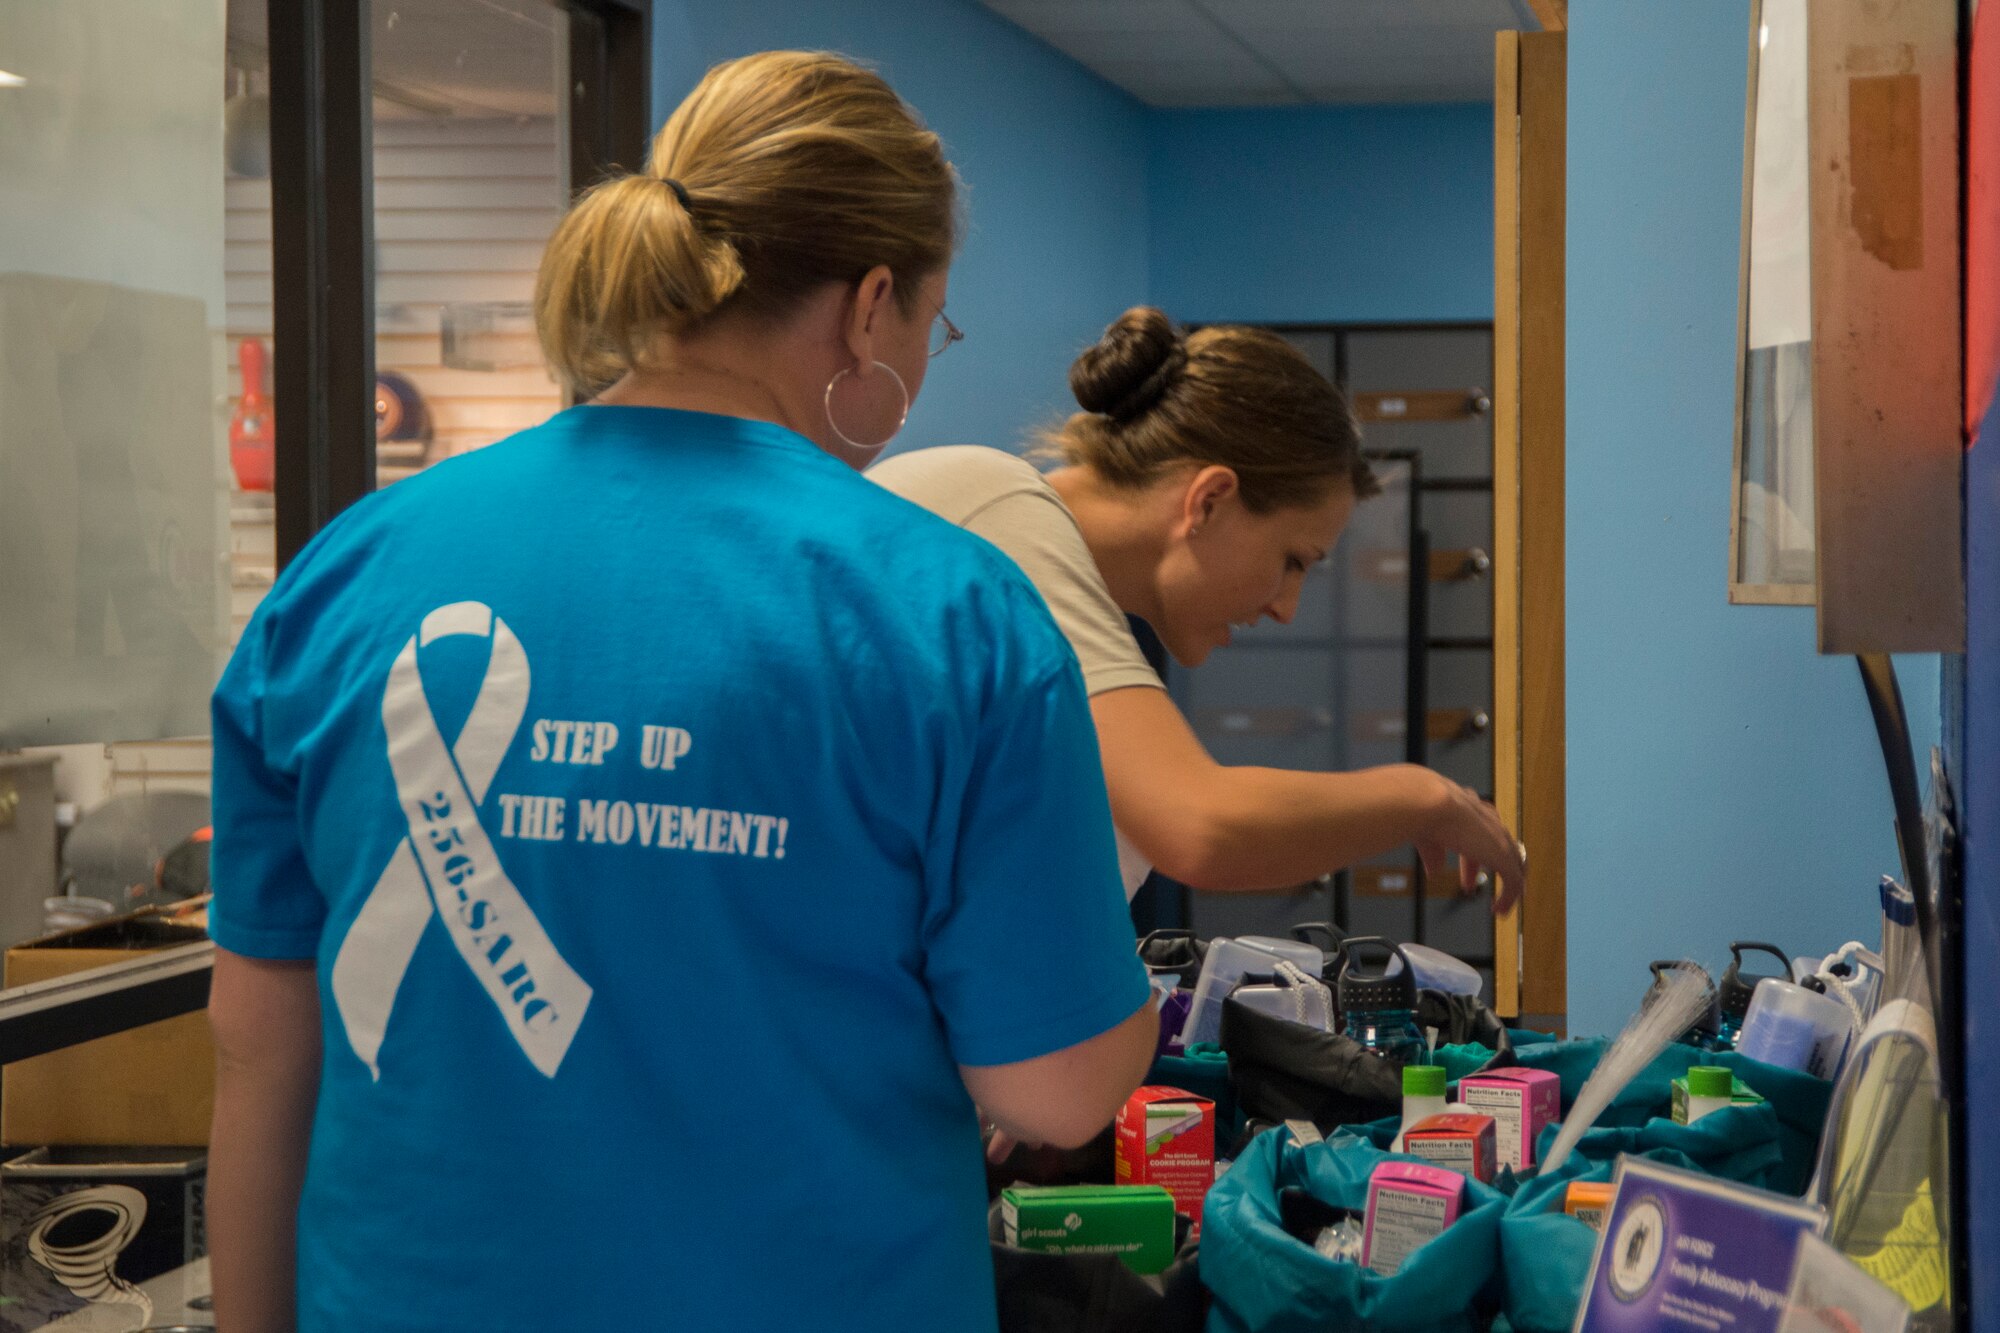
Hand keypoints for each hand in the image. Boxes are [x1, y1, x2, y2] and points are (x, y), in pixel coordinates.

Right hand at [1408, 767, 1524, 914]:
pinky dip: (1509, 898)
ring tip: (1504, 905)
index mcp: (1472, 812)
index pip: (1481, 836)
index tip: (1467, 878)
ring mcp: (1499, 838)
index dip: (1473, 861)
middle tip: (1495, 889)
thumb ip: (1434, 856)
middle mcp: (1490, 821)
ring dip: (1510, 886)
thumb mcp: (1428, 839)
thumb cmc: (1424, 814)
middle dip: (1498, 869)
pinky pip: (1514, 882)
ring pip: (1516, 864)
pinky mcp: (1504, 856)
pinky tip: (1498, 910)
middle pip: (1505, 849)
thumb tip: (1434, 872)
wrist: (1430, 805)